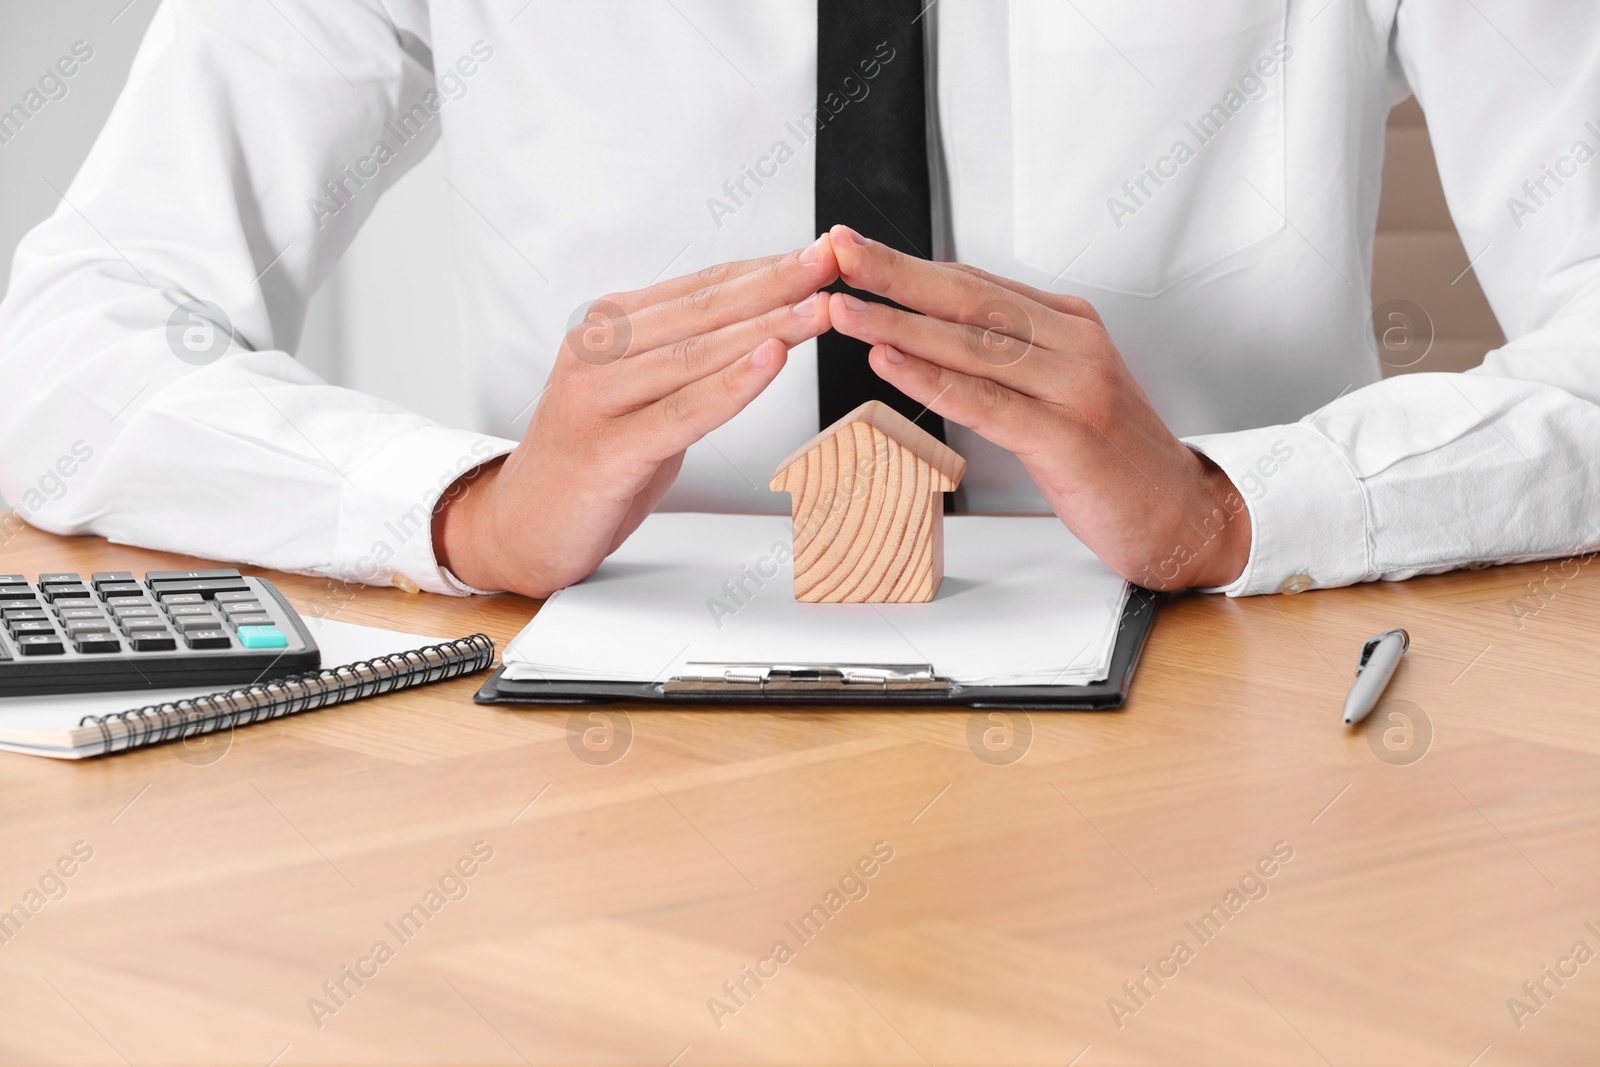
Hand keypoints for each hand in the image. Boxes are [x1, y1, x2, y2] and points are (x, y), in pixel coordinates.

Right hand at [433, 237, 838, 596]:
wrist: (518, 529)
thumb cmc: (591, 462)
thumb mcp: (641, 397)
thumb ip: (688, 362)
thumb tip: (762, 326)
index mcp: (608, 328)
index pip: (701, 287)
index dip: (765, 268)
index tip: (823, 251)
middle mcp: (597, 352)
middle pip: (702, 310)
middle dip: (776, 283)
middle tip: (834, 260)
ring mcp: (595, 399)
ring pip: (696, 355)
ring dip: (766, 327)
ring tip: (821, 307)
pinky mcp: (604, 450)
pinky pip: (680, 413)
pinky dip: (730, 386)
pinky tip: (771, 360)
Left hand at [824, 225, 1249, 590]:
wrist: (1181, 515)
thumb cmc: (1113, 458)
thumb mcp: (1064, 388)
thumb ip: (1010, 357)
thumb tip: (935, 332)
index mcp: (1069, 325)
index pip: (976, 282)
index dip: (911, 266)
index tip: (856, 249)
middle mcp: (1074, 344)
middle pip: (969, 298)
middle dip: (895, 274)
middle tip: (838, 253)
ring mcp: (1074, 387)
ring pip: (972, 344)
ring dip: (899, 324)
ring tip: (844, 308)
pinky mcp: (1067, 437)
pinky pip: (987, 402)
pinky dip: (933, 380)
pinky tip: (889, 362)